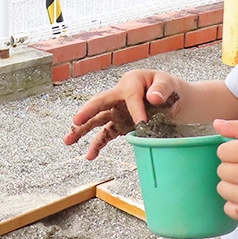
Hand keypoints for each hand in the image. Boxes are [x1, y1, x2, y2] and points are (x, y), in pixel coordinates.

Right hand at [64, 70, 180, 159]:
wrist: (170, 99)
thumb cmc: (168, 89)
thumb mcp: (168, 84)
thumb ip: (162, 89)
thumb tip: (153, 98)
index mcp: (131, 82)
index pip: (130, 98)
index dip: (136, 111)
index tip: (143, 125)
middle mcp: (119, 96)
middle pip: (100, 103)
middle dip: (87, 112)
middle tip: (76, 120)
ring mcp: (117, 111)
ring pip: (96, 120)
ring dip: (82, 130)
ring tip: (68, 141)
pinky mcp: (119, 124)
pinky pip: (105, 134)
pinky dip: (97, 145)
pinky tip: (90, 156)